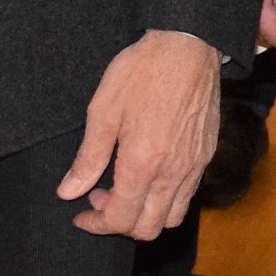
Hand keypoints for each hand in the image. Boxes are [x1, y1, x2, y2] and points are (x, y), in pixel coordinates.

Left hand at [57, 29, 220, 235]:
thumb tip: (69, 191)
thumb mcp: (103, 110)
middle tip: (101, 198)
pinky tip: (150, 173)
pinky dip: (166, 199)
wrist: (187, 46)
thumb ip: (88, 157)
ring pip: (172, 217)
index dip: (96, 224)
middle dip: (120, 224)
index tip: (80, 214)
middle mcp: (173, 173)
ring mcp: (194, 166)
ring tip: (126, 188)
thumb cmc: (142, 71)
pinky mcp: (206, 155)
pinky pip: (188, 194)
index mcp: (142, 164)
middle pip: (149, 228)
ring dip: (146, 215)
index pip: (120, 219)